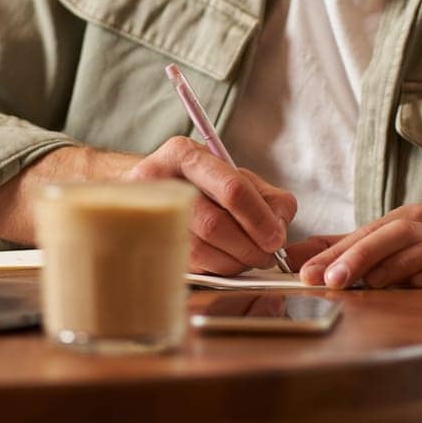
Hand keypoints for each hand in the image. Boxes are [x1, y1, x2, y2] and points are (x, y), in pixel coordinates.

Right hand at [120, 136, 296, 274]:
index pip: (232, 188)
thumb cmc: (197, 183)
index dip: (259, 218)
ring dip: (234, 262)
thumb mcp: (233, 175)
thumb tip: (279, 228)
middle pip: (214, 224)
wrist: (142, 192)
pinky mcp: (147, 242)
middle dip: (248, 246)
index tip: (276, 239)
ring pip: (201, 250)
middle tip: (267, 255)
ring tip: (247, 257)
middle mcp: (159, 180)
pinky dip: (216, 268)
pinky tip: (224, 260)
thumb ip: (267, 197)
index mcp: (184, 154)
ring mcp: (148, 213)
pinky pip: (190, 265)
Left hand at [286, 204, 421, 316]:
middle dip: (359, 255)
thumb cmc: (420, 275)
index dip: (335, 252)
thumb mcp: (377, 261)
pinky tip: (412, 289)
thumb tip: (291, 255)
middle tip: (332, 279)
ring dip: (393, 266)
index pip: (366, 231)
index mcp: (407, 220)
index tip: (308, 273)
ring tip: (369, 284)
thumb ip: (338, 255)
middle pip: (394, 233)